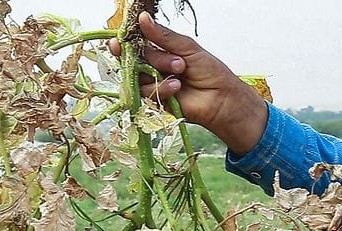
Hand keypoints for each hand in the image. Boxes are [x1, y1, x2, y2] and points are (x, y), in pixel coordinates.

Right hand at [109, 12, 267, 153]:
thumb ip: (163, 36)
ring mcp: (155, 84)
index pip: (137, 45)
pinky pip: (146, 93)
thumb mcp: (187, 48)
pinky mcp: (157, 101)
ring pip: (139, 76)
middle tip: (178, 63)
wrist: (221, 99)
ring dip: (159, 73)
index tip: (119, 41)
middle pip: (137, 59)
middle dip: (156, 58)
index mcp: (161, 51)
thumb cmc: (210, 73)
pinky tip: (177, 88)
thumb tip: (143, 18)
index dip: (126, 43)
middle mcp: (155, 67)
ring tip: (180, 73)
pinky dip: (161, 88)